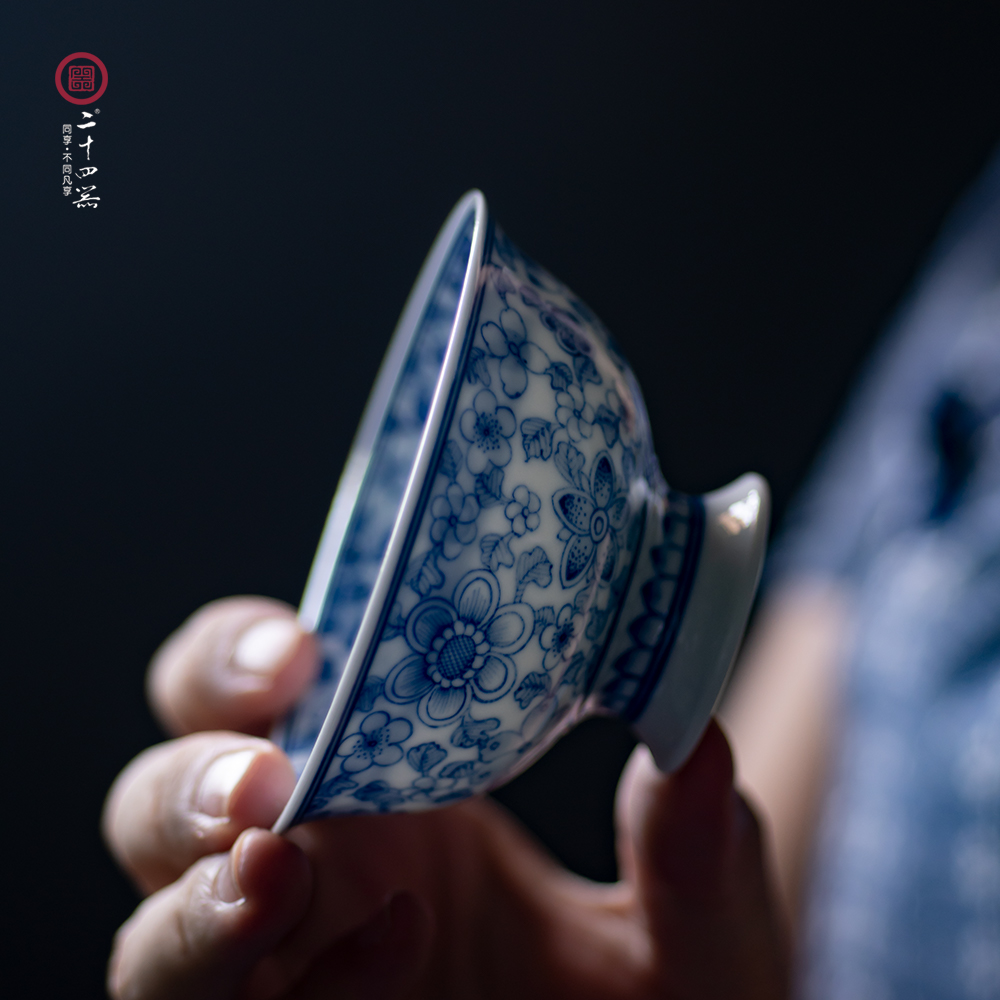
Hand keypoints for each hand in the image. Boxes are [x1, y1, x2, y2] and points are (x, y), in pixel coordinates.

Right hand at [103, 597, 789, 999]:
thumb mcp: (697, 927)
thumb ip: (696, 848)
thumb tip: (695, 740)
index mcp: (386, 789)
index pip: (259, 698)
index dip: (239, 660)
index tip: (302, 650)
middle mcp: (318, 871)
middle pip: (164, 803)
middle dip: (187, 776)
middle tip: (264, 774)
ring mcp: (296, 974)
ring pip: (155, 933)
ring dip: (192, 901)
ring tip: (271, 870)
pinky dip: (284, 993)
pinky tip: (396, 947)